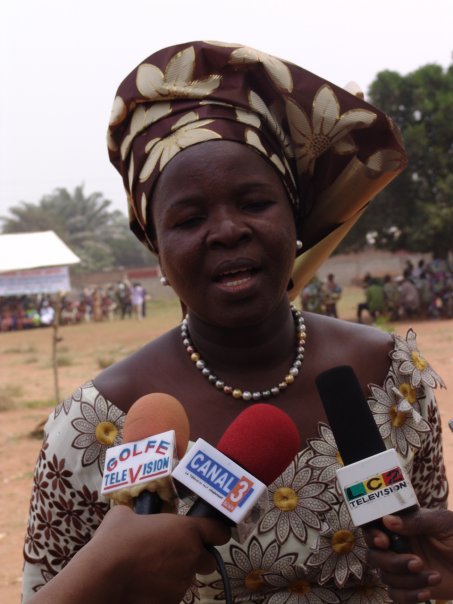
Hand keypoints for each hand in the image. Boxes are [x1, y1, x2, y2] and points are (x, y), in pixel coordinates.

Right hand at [29, 505, 229, 603]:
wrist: (102, 577)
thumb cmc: (116, 541)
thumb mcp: (125, 514)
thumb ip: (141, 513)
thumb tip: (137, 514)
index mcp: (186, 531)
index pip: (219, 531)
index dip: (216, 531)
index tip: (210, 533)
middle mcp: (190, 556)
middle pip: (208, 559)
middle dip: (195, 557)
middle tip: (174, 554)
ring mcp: (182, 582)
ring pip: (188, 578)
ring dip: (177, 573)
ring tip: (152, 570)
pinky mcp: (171, 602)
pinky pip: (173, 594)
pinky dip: (163, 590)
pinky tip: (145, 585)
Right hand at [364, 509, 452, 602]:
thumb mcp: (443, 522)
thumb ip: (416, 520)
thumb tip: (387, 520)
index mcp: (400, 524)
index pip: (371, 526)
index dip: (371, 534)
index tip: (383, 542)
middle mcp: (395, 545)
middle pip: (373, 555)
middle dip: (392, 562)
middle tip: (417, 563)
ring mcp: (401, 567)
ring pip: (385, 577)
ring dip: (408, 580)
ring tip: (435, 576)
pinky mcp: (410, 587)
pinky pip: (396, 595)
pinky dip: (409, 596)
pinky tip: (428, 592)